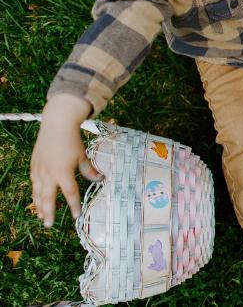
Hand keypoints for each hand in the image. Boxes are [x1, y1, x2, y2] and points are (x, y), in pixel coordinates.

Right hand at [30, 94, 99, 226]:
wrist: (56, 125)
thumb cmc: (72, 141)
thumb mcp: (83, 156)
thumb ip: (89, 170)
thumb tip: (100, 179)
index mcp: (63, 172)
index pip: (70, 194)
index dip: (74, 206)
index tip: (76, 215)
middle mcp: (49, 174)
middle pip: (48, 199)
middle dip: (49, 213)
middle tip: (49, 225)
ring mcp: (39, 171)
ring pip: (38, 193)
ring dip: (39, 206)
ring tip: (41, 217)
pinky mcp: (34, 166)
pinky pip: (34, 184)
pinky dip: (35, 194)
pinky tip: (37, 200)